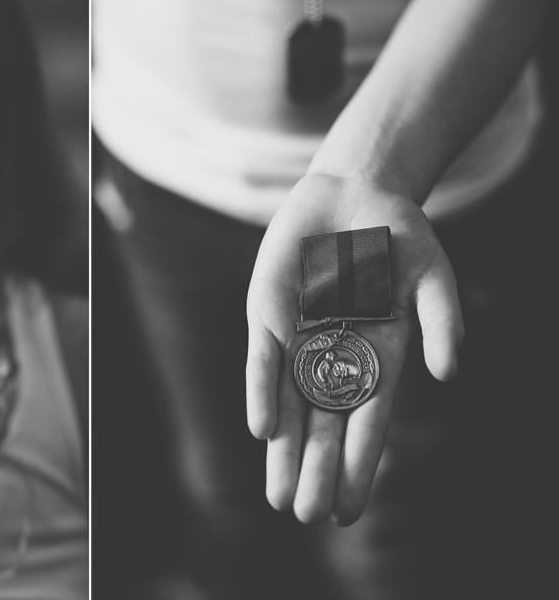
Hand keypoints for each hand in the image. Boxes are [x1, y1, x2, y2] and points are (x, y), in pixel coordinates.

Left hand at [245, 173, 462, 524]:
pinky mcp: (268, 316)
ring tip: (280, 497)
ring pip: (289, 406)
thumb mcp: (431, 276)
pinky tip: (262, 431)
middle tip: (308, 515)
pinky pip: (264, 362)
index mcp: (379, 359)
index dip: (360, 467)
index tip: (349, 512)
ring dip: (284, 450)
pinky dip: (262, 392)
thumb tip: (448, 372)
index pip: (368, 424)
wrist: (352, 195)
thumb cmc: (397, 237)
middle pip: (324, 426)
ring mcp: (299, 341)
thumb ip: (441, 321)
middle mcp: (335, 359)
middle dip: (317, 470)